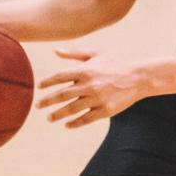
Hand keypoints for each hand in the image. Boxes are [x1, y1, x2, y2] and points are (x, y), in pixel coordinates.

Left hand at [36, 48, 150, 128]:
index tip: (39, 87)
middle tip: (38, 106)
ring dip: (58, 114)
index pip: (60, 76)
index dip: (47, 82)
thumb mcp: (96, 54)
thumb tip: (56, 51)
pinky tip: (67, 125)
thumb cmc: (114, 65)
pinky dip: (75, 123)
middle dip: (48, 101)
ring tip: (49, 118)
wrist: (137, 78)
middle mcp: (90, 85)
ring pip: (72, 109)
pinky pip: (86, 119)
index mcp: (86, 70)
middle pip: (62, 95)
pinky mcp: (105, 110)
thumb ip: (75, 53)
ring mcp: (97, 99)